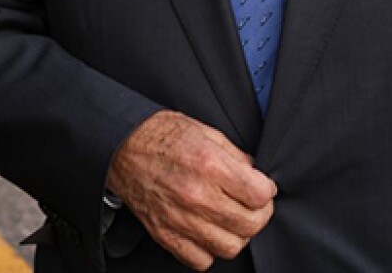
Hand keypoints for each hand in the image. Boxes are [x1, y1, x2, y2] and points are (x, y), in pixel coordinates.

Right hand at [108, 110, 276, 269]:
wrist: (123, 147)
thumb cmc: (163, 136)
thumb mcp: (207, 132)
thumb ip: (237, 157)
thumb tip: (257, 175)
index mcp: (210, 165)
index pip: (260, 195)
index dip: (267, 190)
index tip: (262, 187)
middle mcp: (197, 195)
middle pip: (251, 224)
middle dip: (260, 214)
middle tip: (253, 204)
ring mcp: (180, 219)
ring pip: (230, 247)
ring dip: (237, 234)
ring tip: (232, 219)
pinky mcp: (165, 235)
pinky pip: (201, 261)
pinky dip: (210, 251)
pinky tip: (208, 232)